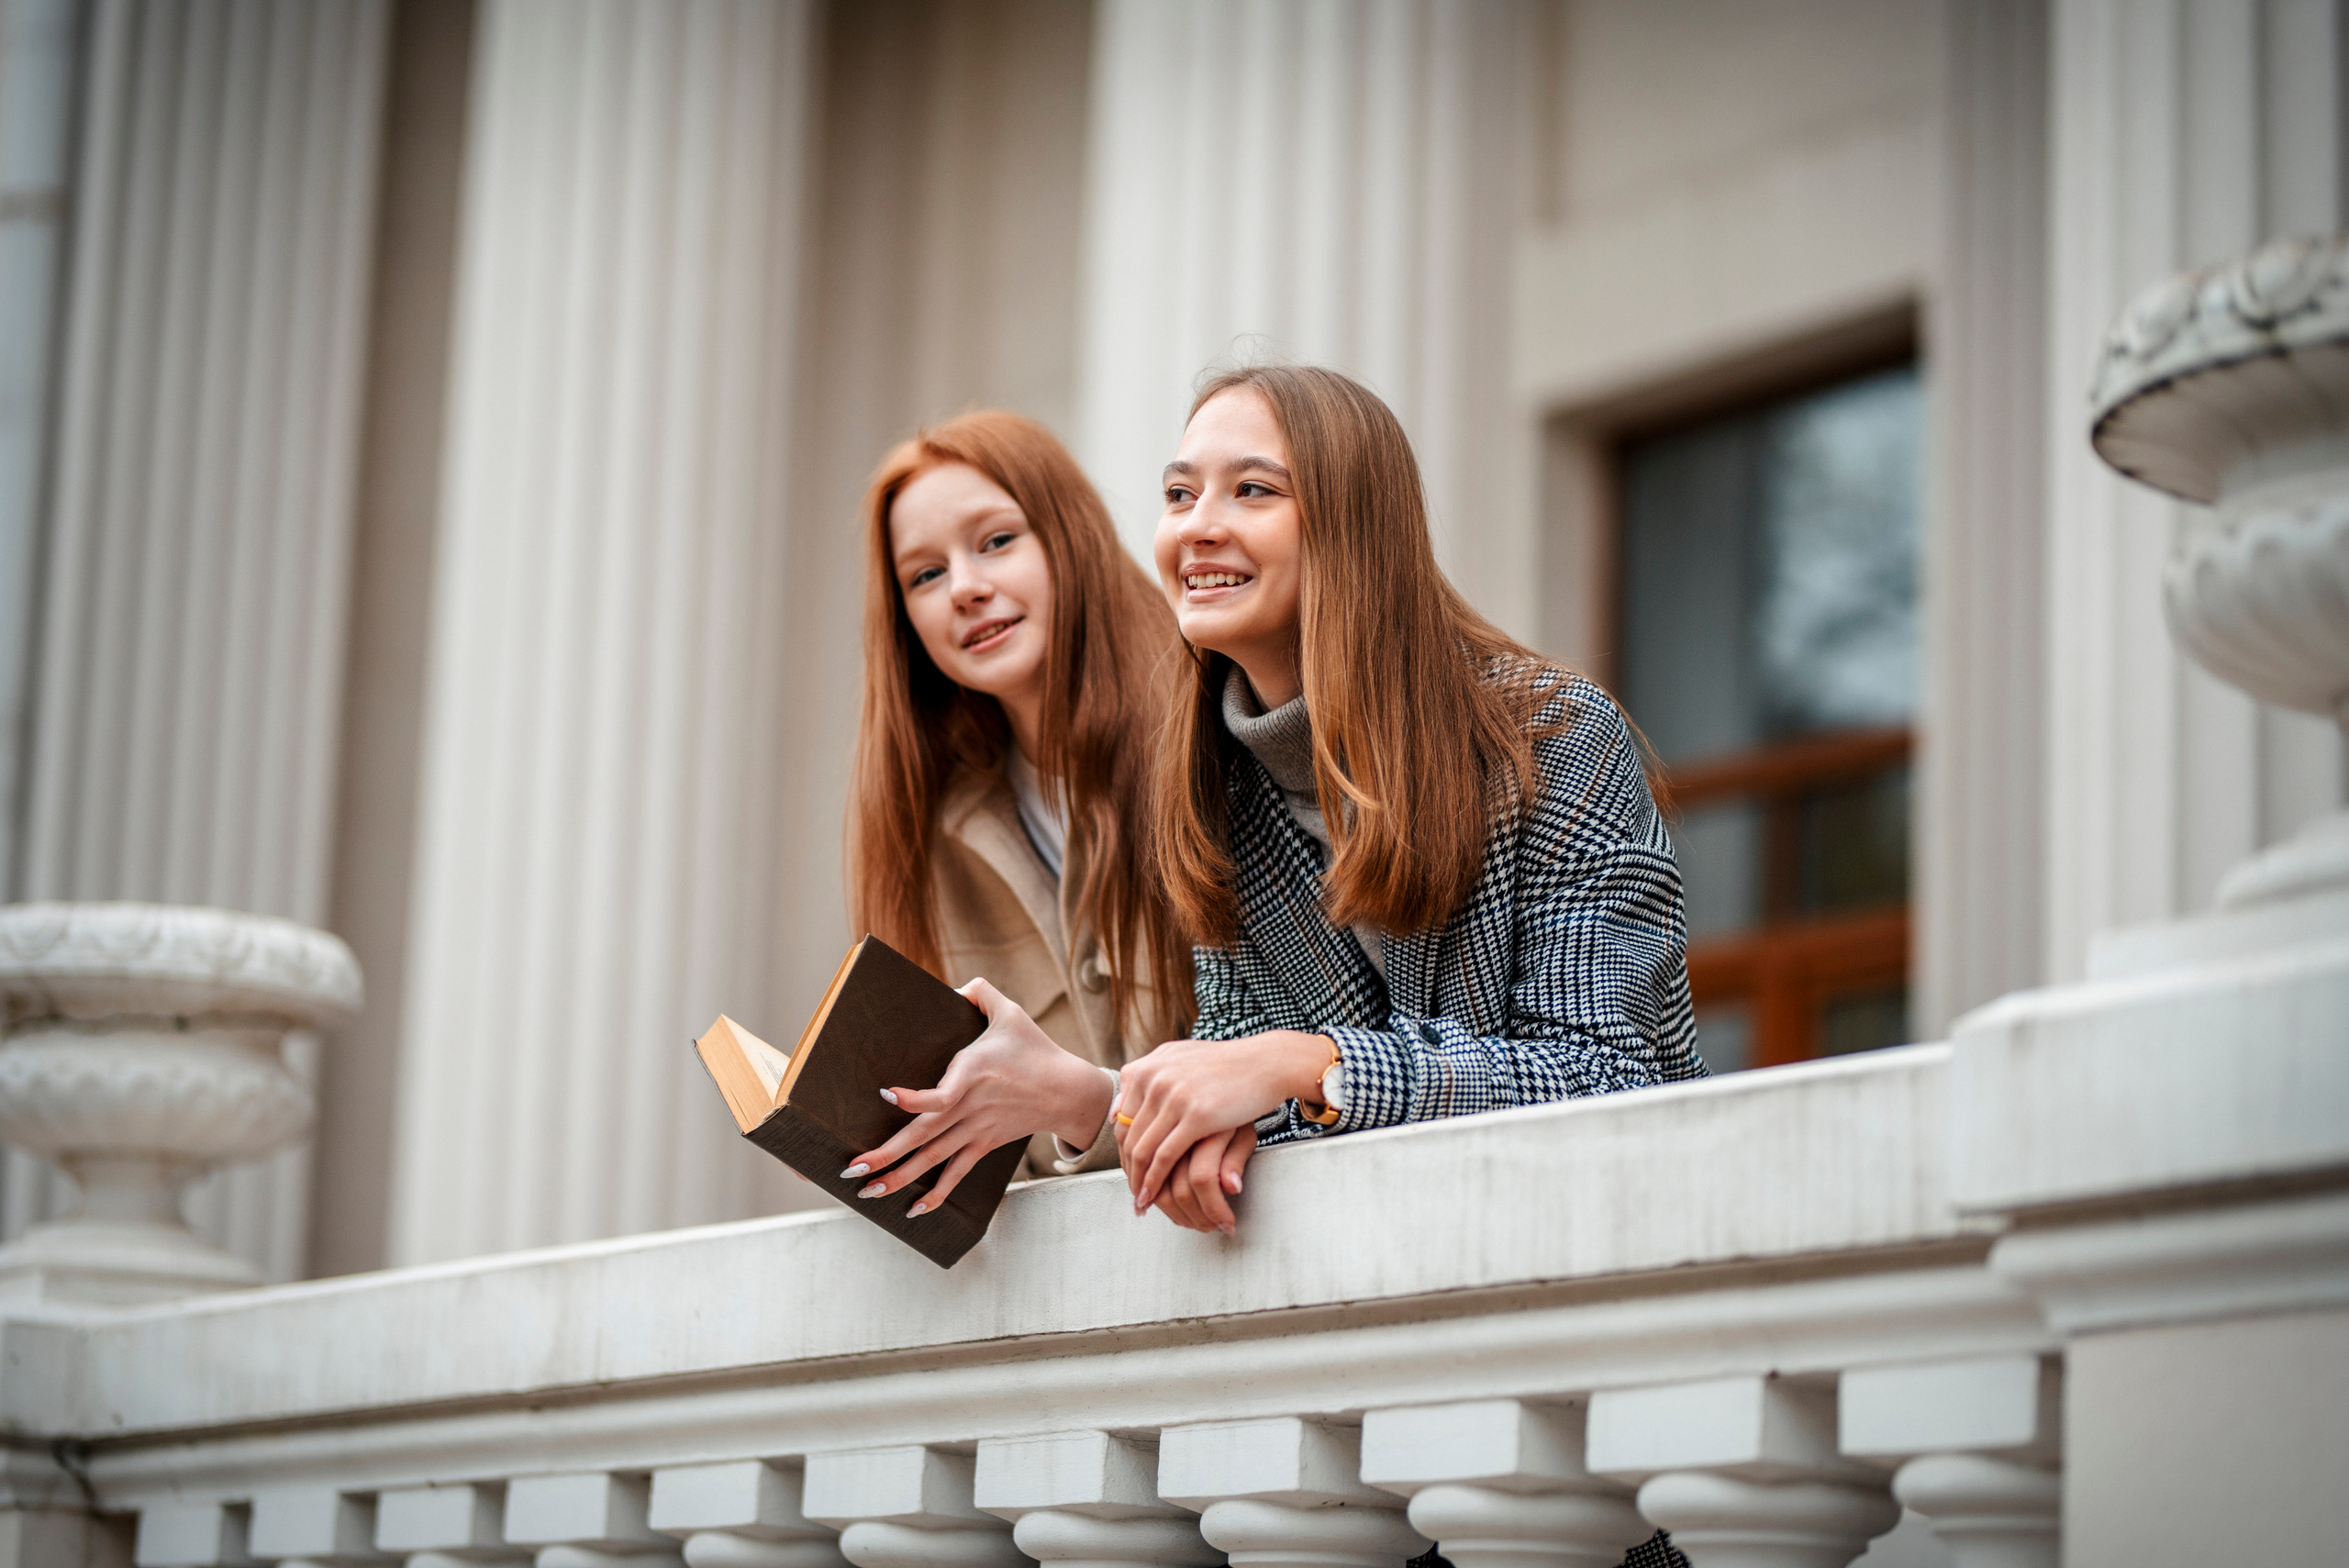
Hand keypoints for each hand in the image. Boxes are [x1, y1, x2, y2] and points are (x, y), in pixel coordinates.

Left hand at [842, 978, 1113, 1216]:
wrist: (1066, 1091)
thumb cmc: (1035, 1049)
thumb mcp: (1009, 1012)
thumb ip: (980, 992)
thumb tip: (955, 988)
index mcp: (972, 1074)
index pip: (940, 1094)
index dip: (913, 1099)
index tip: (886, 1095)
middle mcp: (969, 1108)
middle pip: (924, 1135)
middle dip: (886, 1154)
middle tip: (853, 1170)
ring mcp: (975, 1131)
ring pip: (933, 1158)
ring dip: (899, 1177)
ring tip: (867, 1191)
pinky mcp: (982, 1145)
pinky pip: (956, 1173)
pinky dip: (936, 1194)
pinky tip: (912, 1210)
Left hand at [1115, 1029, 1327, 1214]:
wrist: (1266, 1063)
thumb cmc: (1227, 1066)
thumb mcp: (1180, 1060)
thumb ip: (1148, 1079)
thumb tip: (1116, 1109)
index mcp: (1148, 1067)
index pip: (1121, 1118)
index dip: (1122, 1149)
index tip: (1129, 1170)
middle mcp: (1155, 1079)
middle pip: (1128, 1137)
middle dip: (1129, 1170)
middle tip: (1133, 1193)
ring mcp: (1174, 1097)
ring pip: (1142, 1150)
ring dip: (1138, 1181)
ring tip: (1142, 1202)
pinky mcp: (1196, 1116)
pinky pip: (1165, 1157)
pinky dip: (1155, 1182)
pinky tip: (1155, 1197)